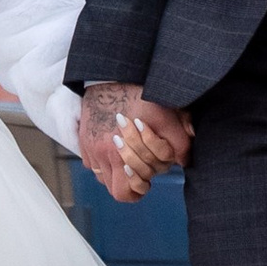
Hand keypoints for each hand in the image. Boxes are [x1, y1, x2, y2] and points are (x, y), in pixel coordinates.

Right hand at [79, 82, 194, 202]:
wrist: (112, 75)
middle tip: (142, 174)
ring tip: (128, 164)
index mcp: (124, 151)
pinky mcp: (83, 141)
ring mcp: (91, 148)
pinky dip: (103, 163)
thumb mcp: (167, 116)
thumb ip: (179, 142)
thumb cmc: (140, 94)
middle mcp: (104, 153)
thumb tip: (183, 161)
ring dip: (117, 176)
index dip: (142, 188)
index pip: (129, 189)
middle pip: (116, 191)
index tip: (149, 179)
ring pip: (103, 180)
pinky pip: (92, 165)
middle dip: (132, 186)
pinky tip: (114, 152)